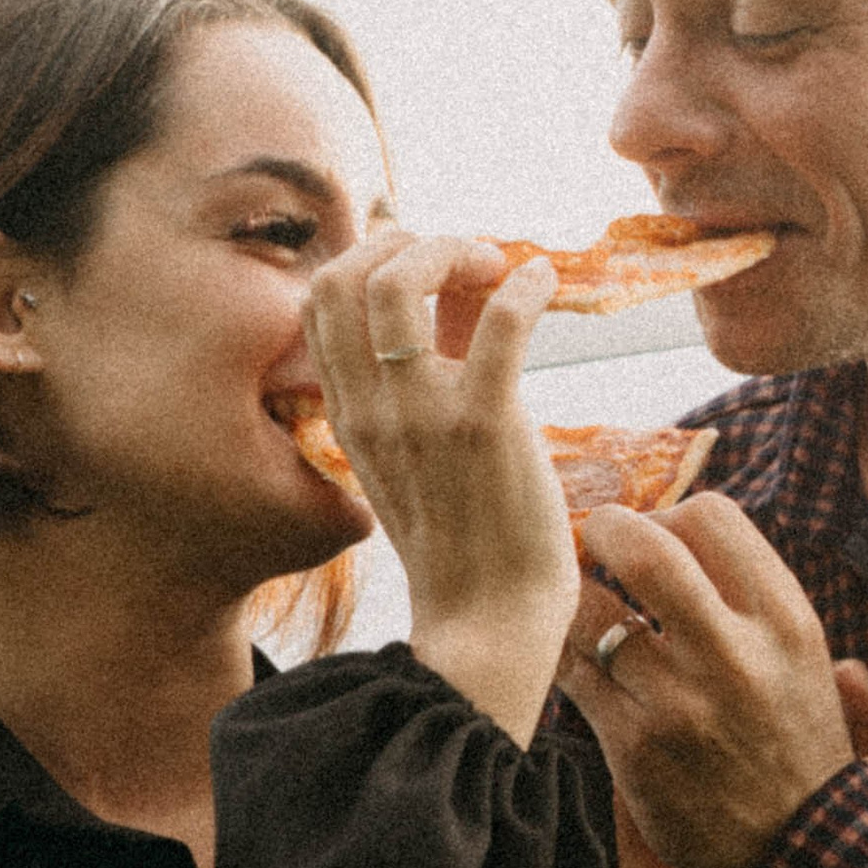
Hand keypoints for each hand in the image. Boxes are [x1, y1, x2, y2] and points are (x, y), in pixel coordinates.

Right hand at [304, 230, 574, 742]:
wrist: (490, 626)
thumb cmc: (471, 541)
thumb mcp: (423, 453)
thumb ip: (435, 375)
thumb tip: (467, 294)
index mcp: (351, 416)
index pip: (322, 301)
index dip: (374, 256)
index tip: (431, 262)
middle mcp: (373, 410)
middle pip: (343, 277)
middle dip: (408, 241)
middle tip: (468, 257)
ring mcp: (423, 417)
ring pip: (398, 284)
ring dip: (454, 250)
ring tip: (499, 264)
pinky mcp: (486, 428)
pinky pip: (499, 325)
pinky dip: (525, 286)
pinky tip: (545, 283)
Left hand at [563, 497, 867, 867]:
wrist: (800, 848)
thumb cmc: (796, 743)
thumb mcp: (802, 655)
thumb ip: (751, 593)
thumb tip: (680, 529)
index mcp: (784, 619)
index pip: (712, 517)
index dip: (670, 513)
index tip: (657, 534)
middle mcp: (734, 651)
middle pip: (645, 547)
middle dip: (605, 528)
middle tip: (594, 537)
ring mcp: (680, 700)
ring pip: (593, 609)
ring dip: (578, 596)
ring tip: (584, 604)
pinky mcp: (635, 746)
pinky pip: (575, 673)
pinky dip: (569, 655)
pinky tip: (579, 659)